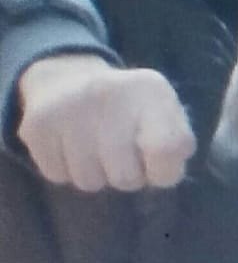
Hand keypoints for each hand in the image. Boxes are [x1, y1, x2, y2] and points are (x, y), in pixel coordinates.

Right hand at [17, 53, 195, 191]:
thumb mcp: (163, 113)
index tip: (155, 164)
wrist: (67, 79)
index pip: (169, 148)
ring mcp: (70, 107)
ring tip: (95, 146)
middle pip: (126, 177)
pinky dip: (66, 169)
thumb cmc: (127, 107)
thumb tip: (166, 173)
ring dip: (95, 174)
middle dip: (127, 175)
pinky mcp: (37, 125)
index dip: (163, 171)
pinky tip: (69, 145)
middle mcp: (110, 92)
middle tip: (121, 153)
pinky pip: (58, 176)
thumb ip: (175, 143)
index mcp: (151, 89)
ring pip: (90, 182)